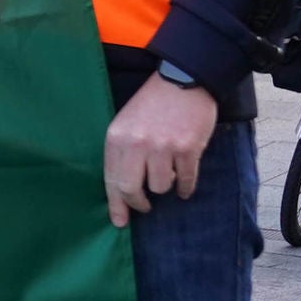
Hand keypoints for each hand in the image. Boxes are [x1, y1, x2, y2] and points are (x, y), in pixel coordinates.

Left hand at [104, 74, 218, 227]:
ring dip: (165, 187)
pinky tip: (185, 187)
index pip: (111, 179)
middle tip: (145, 207)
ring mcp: (163, 147)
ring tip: (167, 177)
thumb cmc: (152, 104)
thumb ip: (122, 152)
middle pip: (131, 189)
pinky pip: (186, 180)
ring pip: (161, 187)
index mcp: (117, 137)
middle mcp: (137, 144)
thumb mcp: (126, 122)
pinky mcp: (188, 149)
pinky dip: (186, 187)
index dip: (116, 204)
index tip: (119, 221)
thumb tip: (122, 189)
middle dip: (138, 203)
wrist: (184, 79)